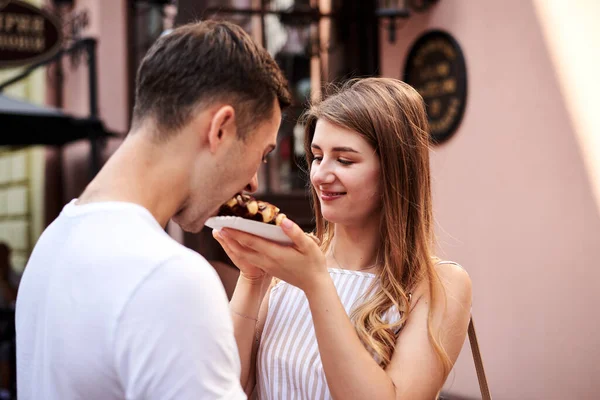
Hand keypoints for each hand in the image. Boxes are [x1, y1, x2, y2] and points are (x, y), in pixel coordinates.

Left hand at [213, 218, 327, 292]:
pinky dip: (240, 250)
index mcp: (275, 254)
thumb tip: (283, 220)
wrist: (314, 284)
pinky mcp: (268, 268)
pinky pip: (249, 258)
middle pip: (243, 249)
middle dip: (229, 238)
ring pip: (244, 255)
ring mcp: (266, 266)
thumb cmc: (313, 263)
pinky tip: (237, 244)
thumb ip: (295, 233)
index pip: (252, 241)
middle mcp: (267, 261)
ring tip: (222, 234)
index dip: (237, 233)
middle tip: (216, 226)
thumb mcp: (309, 246)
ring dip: (232, 245)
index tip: (225, 224)